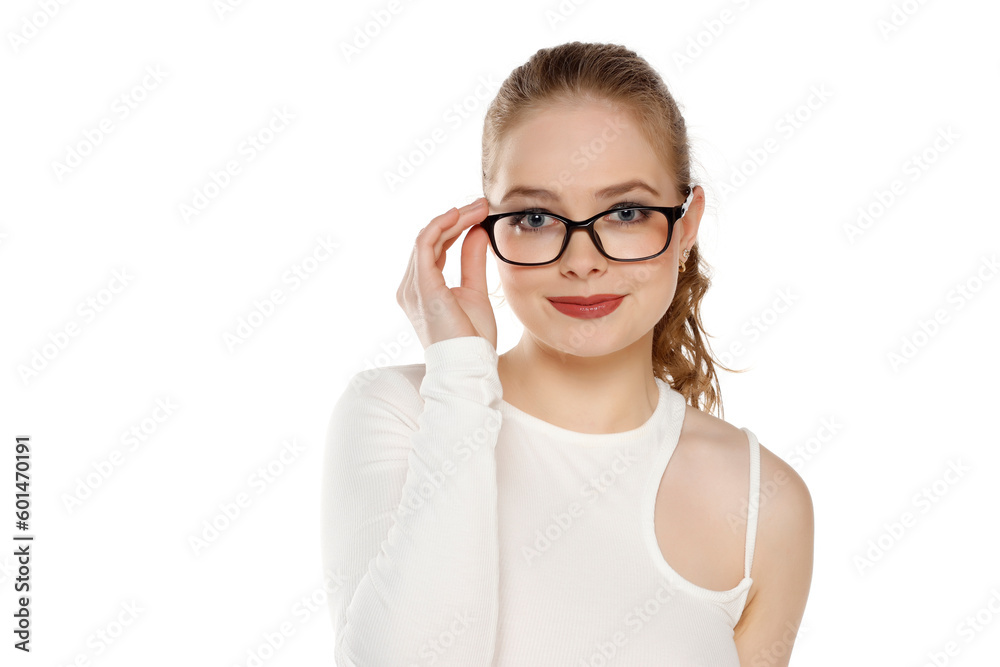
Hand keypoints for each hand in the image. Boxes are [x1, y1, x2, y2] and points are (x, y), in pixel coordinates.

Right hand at [397, 197, 497, 350]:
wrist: (470, 364)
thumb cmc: (471, 338)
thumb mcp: (475, 291)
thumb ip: (472, 261)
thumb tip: (477, 232)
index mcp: (421, 288)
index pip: (434, 247)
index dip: (455, 226)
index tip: (481, 213)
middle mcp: (410, 286)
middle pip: (430, 239)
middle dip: (457, 217)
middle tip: (483, 204)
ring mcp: (413, 286)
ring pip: (428, 237)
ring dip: (455, 218)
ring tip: (479, 207)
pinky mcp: (422, 286)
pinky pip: (426, 244)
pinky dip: (442, 225)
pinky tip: (461, 215)